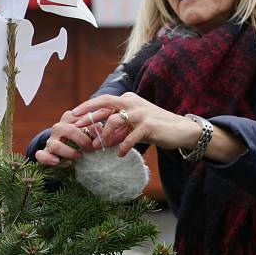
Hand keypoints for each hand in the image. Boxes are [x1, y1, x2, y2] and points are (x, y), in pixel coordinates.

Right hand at [34, 110, 96, 166]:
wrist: (67, 150)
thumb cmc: (83, 139)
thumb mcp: (91, 132)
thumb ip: (96, 130)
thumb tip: (100, 131)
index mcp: (69, 118)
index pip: (79, 119)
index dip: (92, 129)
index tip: (100, 138)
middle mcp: (58, 127)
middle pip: (69, 131)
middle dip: (83, 142)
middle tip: (92, 150)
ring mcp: (50, 140)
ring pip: (56, 145)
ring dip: (69, 152)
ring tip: (79, 156)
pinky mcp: (44, 152)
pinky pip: (41, 155)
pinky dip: (48, 159)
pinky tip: (58, 162)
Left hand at [72, 93, 201, 156]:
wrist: (181, 130)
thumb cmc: (155, 128)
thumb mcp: (133, 128)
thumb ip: (118, 131)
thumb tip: (100, 141)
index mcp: (128, 100)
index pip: (104, 101)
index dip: (88, 108)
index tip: (74, 115)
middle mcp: (132, 103)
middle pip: (105, 103)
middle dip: (89, 113)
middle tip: (76, 124)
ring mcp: (140, 113)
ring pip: (115, 120)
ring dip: (104, 135)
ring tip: (98, 147)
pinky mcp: (149, 125)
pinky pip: (130, 137)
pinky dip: (123, 146)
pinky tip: (120, 154)